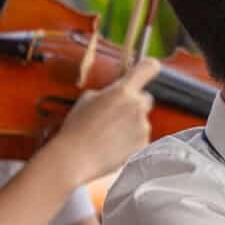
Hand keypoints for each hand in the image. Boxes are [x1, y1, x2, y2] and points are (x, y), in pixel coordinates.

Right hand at [42, 57, 161, 183]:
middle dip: (134, 103)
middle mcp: (137, 106)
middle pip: (146, 97)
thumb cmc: (77, 128)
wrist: (75, 157)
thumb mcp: (87, 99)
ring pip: (142, 120)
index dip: (149, 67)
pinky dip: (131, 140)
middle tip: (116, 113)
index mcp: (122, 91)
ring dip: (131, 124)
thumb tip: (113, 94)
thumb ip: (107, 92)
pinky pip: (140, 137)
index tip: (148, 69)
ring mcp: (142, 126)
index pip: (148, 68)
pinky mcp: (143, 144)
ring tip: (109, 135)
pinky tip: (113, 145)